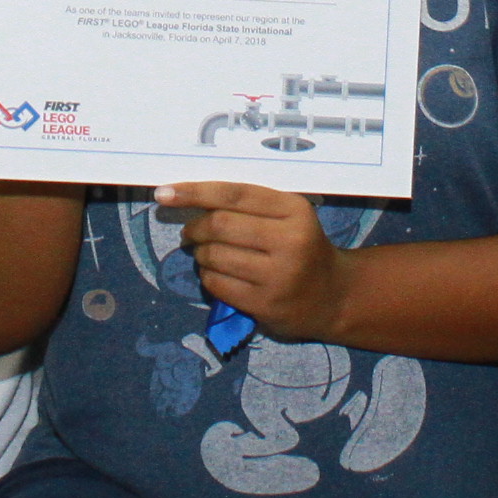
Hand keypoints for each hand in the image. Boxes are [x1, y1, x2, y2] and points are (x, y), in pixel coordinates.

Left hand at [158, 182, 351, 341]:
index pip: (234, 193)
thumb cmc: (302, 247)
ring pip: (214, 256)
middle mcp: (289, 241)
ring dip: (199, 254)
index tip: (164, 193)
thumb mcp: (288, 217)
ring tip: (205, 254)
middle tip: (189, 234)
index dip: (194, 192)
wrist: (334, 296)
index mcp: (294, 210)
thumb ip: (249, 205)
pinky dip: (207, 276)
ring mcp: (278, 276)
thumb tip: (189, 197)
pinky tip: (216, 274)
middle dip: (194, 228)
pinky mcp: (265, 305)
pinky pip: (217, 284)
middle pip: (219, 225)